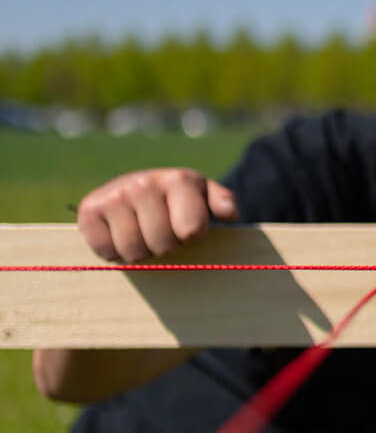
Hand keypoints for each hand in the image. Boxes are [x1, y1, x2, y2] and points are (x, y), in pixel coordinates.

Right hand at [76, 167, 237, 261]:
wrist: (140, 189)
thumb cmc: (180, 200)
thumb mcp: (206, 197)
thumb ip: (222, 203)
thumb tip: (229, 212)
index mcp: (179, 179)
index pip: (191, 230)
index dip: (192, 237)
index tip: (189, 229)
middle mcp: (144, 183)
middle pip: (162, 244)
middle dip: (167, 247)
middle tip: (164, 233)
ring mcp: (114, 195)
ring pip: (134, 251)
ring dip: (142, 252)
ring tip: (145, 235)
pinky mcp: (89, 209)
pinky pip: (106, 250)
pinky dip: (116, 252)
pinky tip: (122, 236)